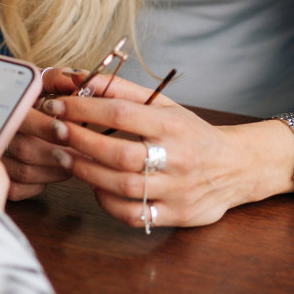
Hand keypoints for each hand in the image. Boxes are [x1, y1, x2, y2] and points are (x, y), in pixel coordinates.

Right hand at [1, 67, 96, 200]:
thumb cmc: (31, 104)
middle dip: (58, 151)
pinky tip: (51, 169)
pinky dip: (40, 183)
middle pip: (27, 150)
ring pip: (26, 171)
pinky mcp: (0, 180)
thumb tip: (79, 77)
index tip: (67, 128)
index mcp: (6, 109)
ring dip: (55, 168)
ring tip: (71, 156)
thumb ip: (59, 78)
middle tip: (80, 147)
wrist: (8, 120)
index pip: (25, 121)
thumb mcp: (41, 85)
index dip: (48, 128)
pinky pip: (21, 188)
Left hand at [38, 74, 256, 227]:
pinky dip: (108, 203)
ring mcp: (179, 190)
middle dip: (80, 141)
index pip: (121, 113)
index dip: (83, 109)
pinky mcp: (178, 215)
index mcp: (173, 125)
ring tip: (64, 157)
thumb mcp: (165, 106)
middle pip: (120, 154)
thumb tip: (81, 78)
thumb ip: (123, 92)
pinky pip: (134, 214)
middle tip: (55, 131)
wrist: (238, 167)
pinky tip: (95, 188)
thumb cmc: (192, 133)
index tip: (56, 105)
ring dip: (86, 172)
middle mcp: (178, 158)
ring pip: (124, 186)